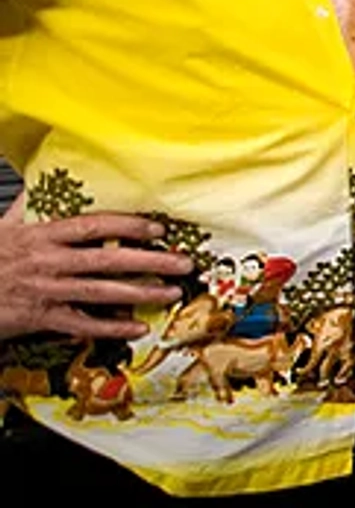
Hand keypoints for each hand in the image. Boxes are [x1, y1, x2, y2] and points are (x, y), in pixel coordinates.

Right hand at [0, 214, 194, 341]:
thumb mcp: (3, 224)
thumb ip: (27, 203)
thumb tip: (43, 178)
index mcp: (40, 235)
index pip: (93, 226)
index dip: (128, 225)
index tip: (159, 227)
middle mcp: (47, 262)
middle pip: (107, 259)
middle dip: (150, 261)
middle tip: (183, 262)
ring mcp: (44, 290)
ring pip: (101, 292)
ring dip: (140, 293)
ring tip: (171, 293)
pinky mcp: (38, 318)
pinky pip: (80, 324)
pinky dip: (110, 328)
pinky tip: (136, 329)